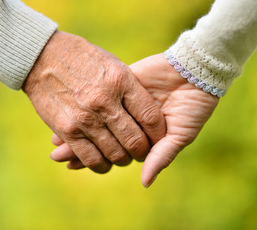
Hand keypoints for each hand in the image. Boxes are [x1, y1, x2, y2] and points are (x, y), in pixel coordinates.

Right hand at [23, 31, 165, 172]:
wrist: (43, 57)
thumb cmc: (83, 59)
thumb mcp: (113, 65)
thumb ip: (131, 89)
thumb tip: (147, 114)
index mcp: (121, 81)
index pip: (151, 118)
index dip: (158, 133)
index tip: (157, 138)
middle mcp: (105, 102)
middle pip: (136, 141)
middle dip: (143, 152)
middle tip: (141, 152)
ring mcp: (85, 118)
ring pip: (116, 154)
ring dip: (123, 160)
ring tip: (123, 156)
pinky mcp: (67, 130)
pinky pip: (92, 159)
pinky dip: (102, 166)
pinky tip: (105, 162)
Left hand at [50, 53, 218, 186]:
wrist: (199, 74)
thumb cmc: (193, 107)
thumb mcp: (179, 136)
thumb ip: (160, 156)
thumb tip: (145, 182)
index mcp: (141, 134)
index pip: (112, 149)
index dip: (95, 158)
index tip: (73, 165)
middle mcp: (128, 119)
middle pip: (100, 135)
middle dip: (80, 147)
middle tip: (59, 157)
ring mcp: (124, 102)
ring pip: (97, 118)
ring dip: (78, 129)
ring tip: (57, 142)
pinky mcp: (123, 82)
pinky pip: (101, 97)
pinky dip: (86, 106)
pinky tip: (68, 113)